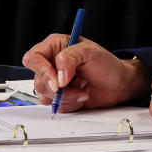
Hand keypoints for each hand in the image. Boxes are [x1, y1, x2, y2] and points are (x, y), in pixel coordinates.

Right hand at [22, 34, 149, 112]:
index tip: (58, 82)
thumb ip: (69, 58)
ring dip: (68, 96)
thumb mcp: (90, 52)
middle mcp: (51, 63)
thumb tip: (58, 77)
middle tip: (80, 83)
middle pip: (39, 80)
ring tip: (84, 87)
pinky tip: (83, 95)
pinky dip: (70, 103)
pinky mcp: (59, 96)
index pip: (33, 58)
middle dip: (61, 88)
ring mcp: (54, 81)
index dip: (42, 71)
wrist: (118, 84)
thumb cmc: (107, 64)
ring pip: (45, 95)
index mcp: (55, 46)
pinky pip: (55, 105)